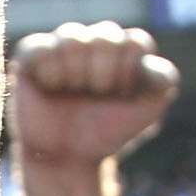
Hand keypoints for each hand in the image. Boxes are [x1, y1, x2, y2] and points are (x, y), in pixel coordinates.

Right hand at [11, 21, 179, 171]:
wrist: (66, 159)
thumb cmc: (105, 132)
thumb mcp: (145, 112)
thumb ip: (162, 82)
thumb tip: (150, 63)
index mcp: (125, 49)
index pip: (134, 42)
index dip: (127, 74)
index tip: (120, 96)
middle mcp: (95, 41)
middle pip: (106, 36)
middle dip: (102, 76)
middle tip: (92, 96)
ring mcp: (63, 45)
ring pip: (73, 38)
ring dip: (74, 76)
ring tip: (70, 94)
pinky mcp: (32, 54)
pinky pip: (43, 48)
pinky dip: (49, 74)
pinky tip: (49, 89)